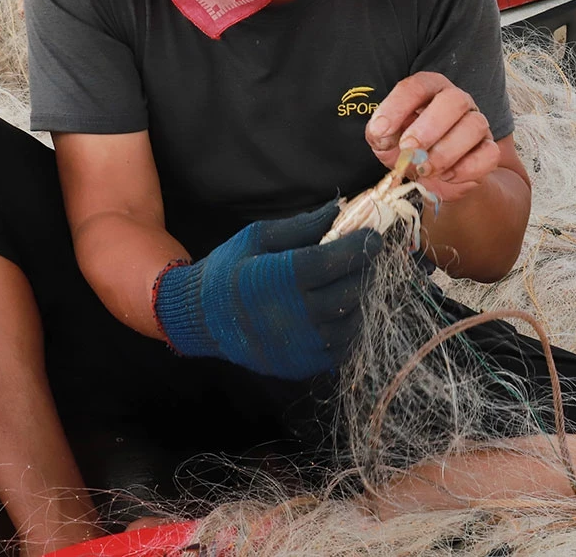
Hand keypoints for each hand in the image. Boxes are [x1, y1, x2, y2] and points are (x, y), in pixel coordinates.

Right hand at [152, 203, 380, 379]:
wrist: (202, 318)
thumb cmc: (229, 270)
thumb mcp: (258, 236)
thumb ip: (302, 225)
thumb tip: (340, 209)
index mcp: (282, 278)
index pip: (336, 260)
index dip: (360, 247)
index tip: (373, 236)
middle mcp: (295, 315)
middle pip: (349, 291)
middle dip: (363, 271)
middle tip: (363, 258)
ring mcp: (300, 345)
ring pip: (351, 322)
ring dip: (359, 299)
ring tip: (351, 283)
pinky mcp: (302, 365)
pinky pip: (341, 348)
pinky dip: (348, 328)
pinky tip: (340, 311)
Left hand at [366, 72, 498, 203]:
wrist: (436, 178)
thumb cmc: (409, 150)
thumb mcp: (387, 140)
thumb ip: (380, 133)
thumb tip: (381, 132)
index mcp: (429, 90)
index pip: (417, 86)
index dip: (398, 105)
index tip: (380, 130)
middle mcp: (457, 101)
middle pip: (454, 100)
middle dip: (429, 127)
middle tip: (409, 148)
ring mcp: (477, 123)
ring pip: (474, 126)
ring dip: (445, 152)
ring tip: (424, 168)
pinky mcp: (489, 150)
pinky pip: (489, 154)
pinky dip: (466, 169)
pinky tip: (446, 176)